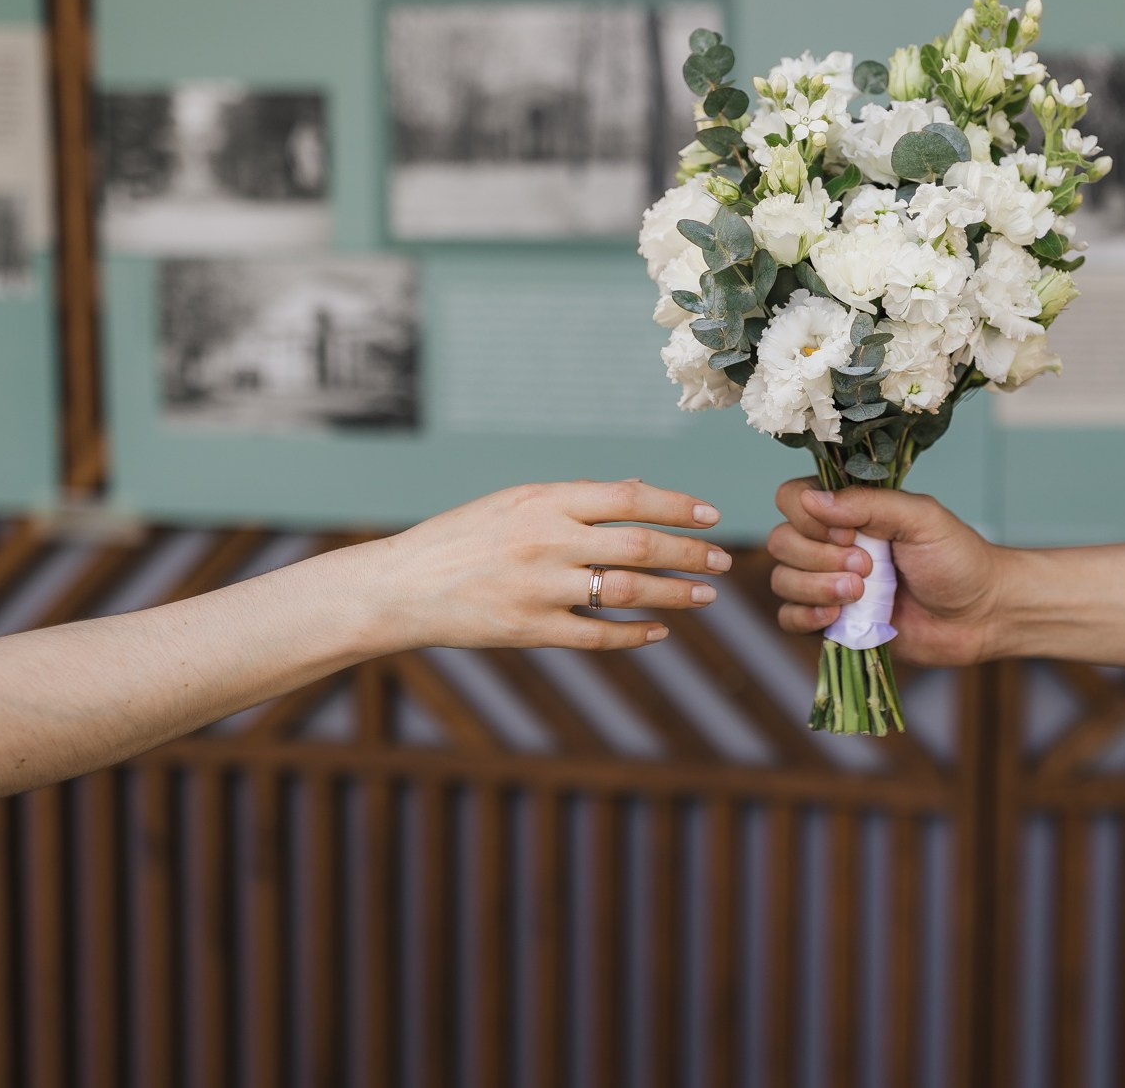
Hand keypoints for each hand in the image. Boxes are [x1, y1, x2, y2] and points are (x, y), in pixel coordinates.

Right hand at [361, 480, 730, 651]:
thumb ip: (576, 499)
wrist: (402, 585)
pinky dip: (636, 633)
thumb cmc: (464, 537)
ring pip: (628, 590)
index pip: (629, 498)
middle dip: (690, 552)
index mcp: (545, 501)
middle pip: (640, 544)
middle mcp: (546, 541)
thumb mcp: (515, 502)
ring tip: (706, 594)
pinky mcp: (531, 629)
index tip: (710, 516)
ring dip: (675, 593)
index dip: (677, 506)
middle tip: (722, 559)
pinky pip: (598, 634)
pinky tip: (660, 629)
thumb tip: (637, 489)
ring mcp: (540, 588)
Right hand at [766, 478, 1005, 665]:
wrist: (980, 615)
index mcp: (849, 509)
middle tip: (869, 568)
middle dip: (819, 558)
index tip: (852, 533)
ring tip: (861, 594)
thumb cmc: (957, 559)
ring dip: (815, 588)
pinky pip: (789, 618)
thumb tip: (812, 500)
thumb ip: (869, 504)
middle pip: (781, 541)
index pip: (793, 498)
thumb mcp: (921, 519)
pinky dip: (805, 616)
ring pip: (782, 580)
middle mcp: (831, 541)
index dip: (810, 518)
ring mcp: (828, 582)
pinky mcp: (832, 621)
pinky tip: (837, 617)